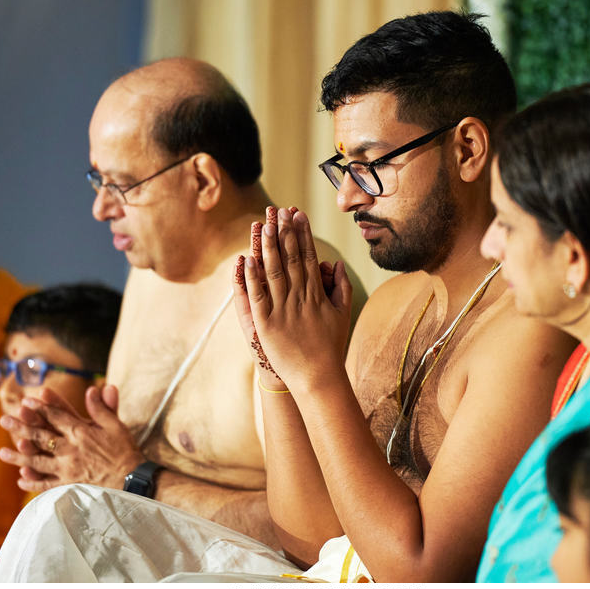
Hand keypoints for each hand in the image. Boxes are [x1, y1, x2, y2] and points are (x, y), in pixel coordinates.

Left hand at [0, 384, 144, 492]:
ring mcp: (66, 468)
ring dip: (18, 456)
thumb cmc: (125, 450)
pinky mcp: (68, 484)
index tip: (26, 401)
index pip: (56, 417)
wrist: (131, 479)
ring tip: (1, 453)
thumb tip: (93, 388)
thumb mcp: (116, 425)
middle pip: (41, 436)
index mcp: (81, 432)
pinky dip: (33, 482)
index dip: (40, 408)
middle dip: (21, 427)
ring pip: (37, 461)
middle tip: (4, 420)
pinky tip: (20, 478)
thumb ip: (102, 408)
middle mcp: (69, 449)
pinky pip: (46, 484)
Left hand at [233, 207, 352, 391]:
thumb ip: (341, 288)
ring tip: (264, 225)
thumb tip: (336, 264)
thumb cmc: (330, 348)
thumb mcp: (342, 315)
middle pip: (290, 259)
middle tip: (280, 210)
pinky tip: (247, 259)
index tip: (298, 215)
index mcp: (317, 294)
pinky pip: (257, 296)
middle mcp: (300, 298)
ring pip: (273, 272)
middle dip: (284, 232)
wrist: (318, 378)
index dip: (302, 234)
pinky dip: (252, 278)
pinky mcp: (266, 324)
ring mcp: (283, 310)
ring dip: (268, 247)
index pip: (308, 257)